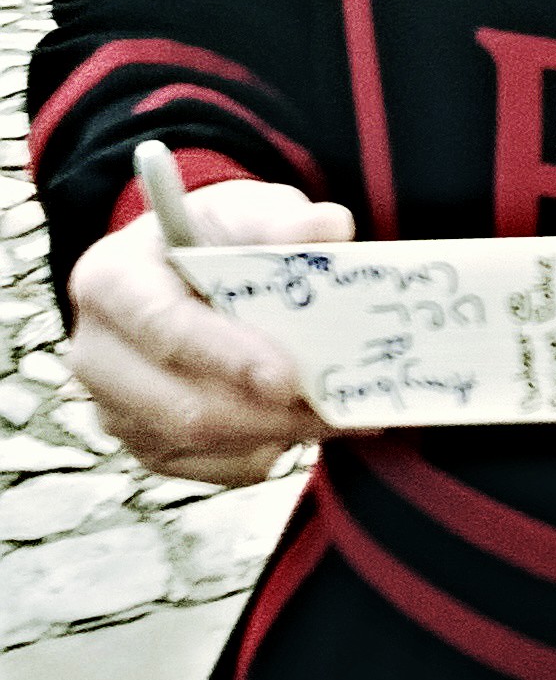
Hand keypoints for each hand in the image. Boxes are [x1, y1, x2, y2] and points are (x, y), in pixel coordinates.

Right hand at [67, 176, 353, 488]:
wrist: (182, 270)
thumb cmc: (209, 238)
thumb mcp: (240, 210)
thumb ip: (282, 219)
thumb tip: (331, 227)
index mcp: (110, 281)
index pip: (164, 329)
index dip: (227, 357)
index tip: (287, 378)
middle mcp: (97, 354)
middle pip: (180, 407)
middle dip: (265, 414)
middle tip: (335, 406)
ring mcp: (116, 408)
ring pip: (203, 444)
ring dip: (276, 434)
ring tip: (334, 411)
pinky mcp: (147, 446)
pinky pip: (216, 469)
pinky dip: (268, 451)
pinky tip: (299, 420)